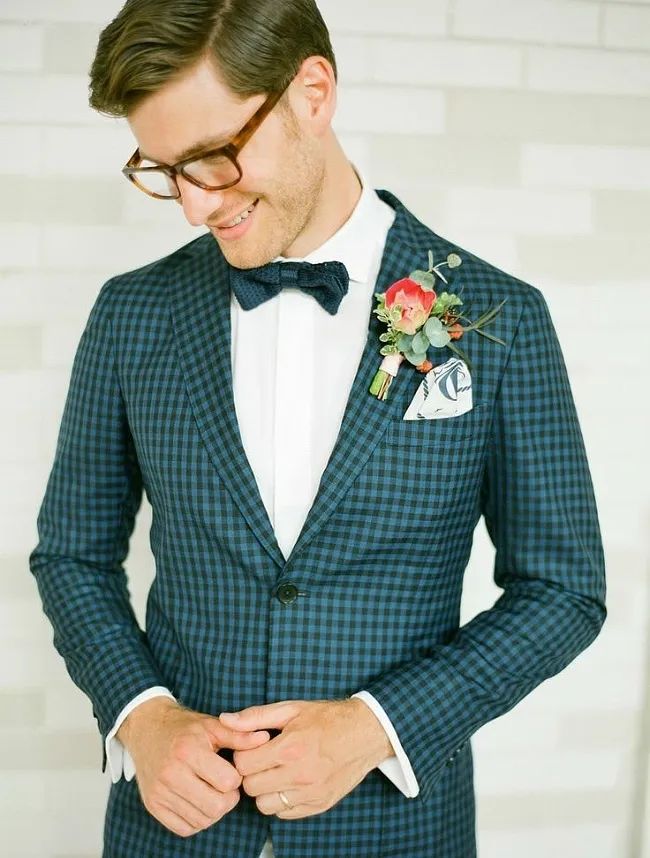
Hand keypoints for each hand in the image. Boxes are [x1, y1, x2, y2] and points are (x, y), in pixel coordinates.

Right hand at [118, 697, 270, 837]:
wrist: (147, 729)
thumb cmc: (184, 728)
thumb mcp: (212, 725)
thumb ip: (239, 735)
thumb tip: (265, 738)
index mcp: (188, 750)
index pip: (227, 782)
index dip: (236, 778)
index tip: (232, 770)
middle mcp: (171, 773)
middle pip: (215, 806)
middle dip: (228, 799)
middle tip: (225, 786)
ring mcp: (160, 792)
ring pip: (201, 820)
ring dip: (214, 811)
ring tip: (213, 792)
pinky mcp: (153, 805)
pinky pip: (184, 829)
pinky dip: (197, 820)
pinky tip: (198, 802)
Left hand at [218, 698, 393, 818]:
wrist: (365, 732)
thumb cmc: (327, 718)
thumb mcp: (291, 709)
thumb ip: (255, 716)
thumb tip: (225, 719)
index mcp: (290, 747)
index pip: (243, 764)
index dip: (242, 754)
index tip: (252, 747)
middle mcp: (300, 774)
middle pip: (251, 787)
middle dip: (251, 772)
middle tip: (262, 759)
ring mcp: (311, 793)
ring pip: (264, 805)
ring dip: (264, 789)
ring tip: (275, 771)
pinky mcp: (319, 805)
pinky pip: (284, 813)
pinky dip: (281, 800)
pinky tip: (289, 782)